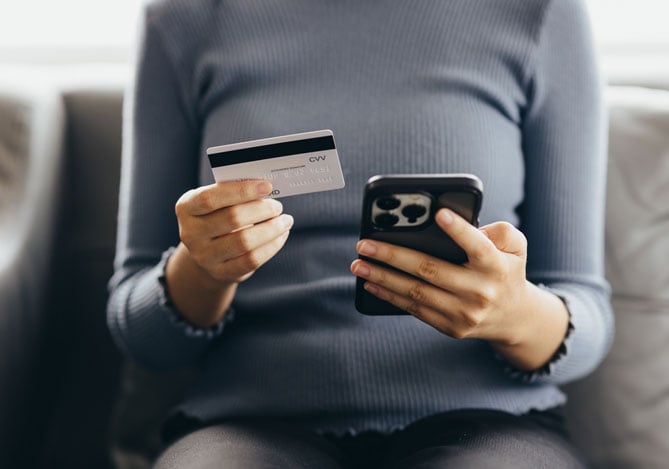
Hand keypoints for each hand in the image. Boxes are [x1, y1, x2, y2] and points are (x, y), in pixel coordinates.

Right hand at [175, 179, 292, 284]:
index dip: (241, 191)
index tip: (266, 186)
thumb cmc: (218, 217)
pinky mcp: (221, 273)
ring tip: (285, 220)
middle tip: (278, 206)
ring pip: (244, 242)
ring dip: (271, 229)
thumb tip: (265, 187)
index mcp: (186, 208)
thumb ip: (233, 193)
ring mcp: (204, 256)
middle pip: (232, 218)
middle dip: (261, 210)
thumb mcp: (217, 202)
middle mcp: (191, 233)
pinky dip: (272, 246)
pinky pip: (251, 260)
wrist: (208, 252)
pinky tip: (281, 236)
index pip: (211, 198)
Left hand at [350, 209, 568, 368]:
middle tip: (365, 245)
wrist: (513, 317)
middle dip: (392, 256)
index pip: (477, 245)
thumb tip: (463, 225)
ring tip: (359, 265)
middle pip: (430, 270)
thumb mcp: (515, 246)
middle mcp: (480, 291)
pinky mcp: (451, 327)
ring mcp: (464, 313)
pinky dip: (390, 296)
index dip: (458, 230)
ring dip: (383, 278)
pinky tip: (372, 284)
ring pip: (416, 292)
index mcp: (496, 266)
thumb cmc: (505, 270)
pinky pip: (415, 310)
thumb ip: (499, 231)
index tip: (438, 214)